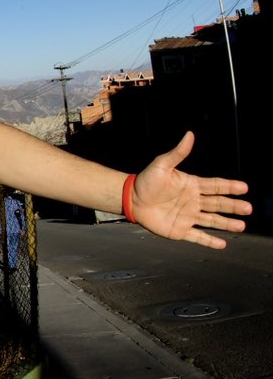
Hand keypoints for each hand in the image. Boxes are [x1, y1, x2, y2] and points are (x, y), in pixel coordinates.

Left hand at [132, 132, 250, 248]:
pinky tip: (222, 244)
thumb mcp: (162, 165)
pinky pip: (197, 236)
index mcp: (192, 186)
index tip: (243, 187)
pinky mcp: (179, 230)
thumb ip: (177, 153)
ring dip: (226, 224)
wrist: (130, 199)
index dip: (229, 186)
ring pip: (212, 221)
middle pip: (218, 204)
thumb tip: (189, 134)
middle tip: (248, 208)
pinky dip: (209, 241)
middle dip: (233, 206)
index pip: (215, 185)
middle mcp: (194, 202)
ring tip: (241, 226)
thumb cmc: (146, 181)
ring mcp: (188, 216)